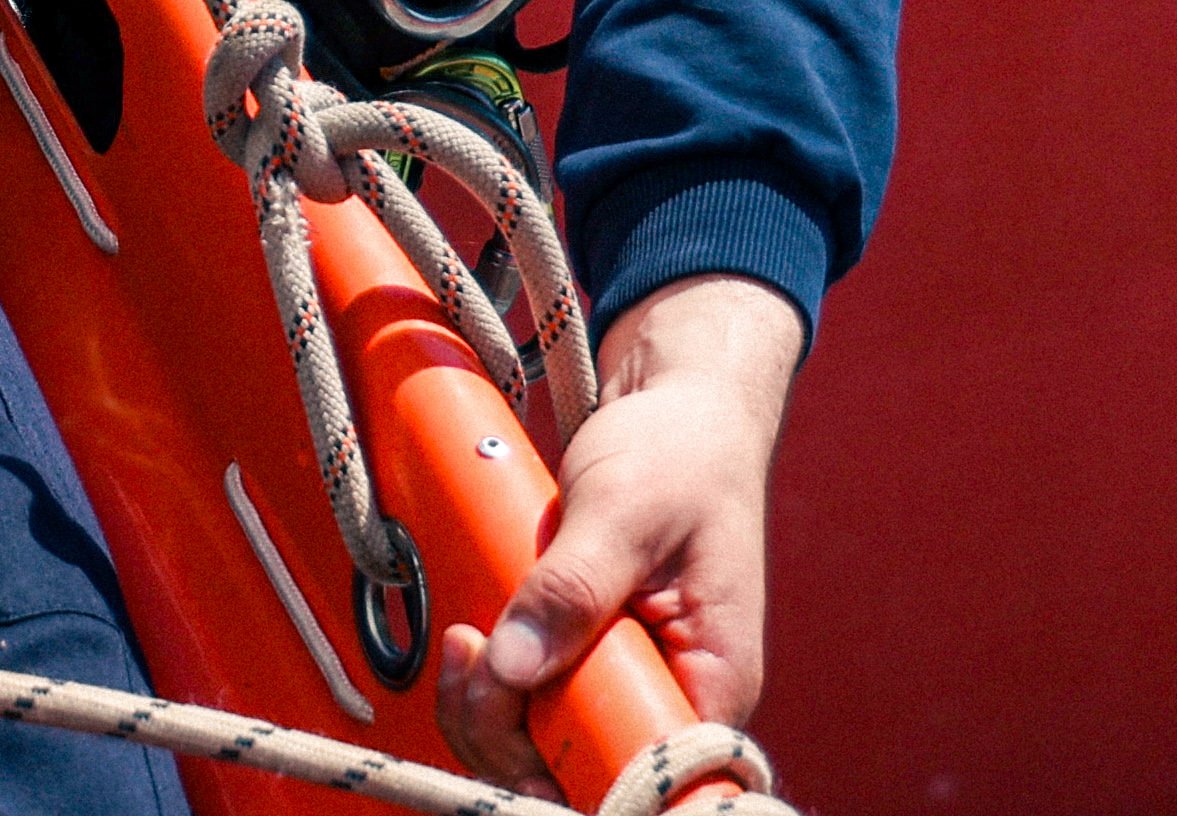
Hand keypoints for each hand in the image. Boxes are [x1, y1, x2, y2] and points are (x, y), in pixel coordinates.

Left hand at [433, 273, 803, 787]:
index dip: (568, 762)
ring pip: (544, 745)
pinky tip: (469, 640)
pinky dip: (491, 681)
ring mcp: (626, 680)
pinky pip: (532, 701)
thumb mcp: (623, 510)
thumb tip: (512, 669)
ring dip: (487, 707)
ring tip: (462, 641)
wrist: (677, 404)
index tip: (509, 705)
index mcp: (714, 682)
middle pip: (582, 770)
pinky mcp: (588, 658)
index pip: (642, 772)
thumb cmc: (677, 449)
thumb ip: (572, 588)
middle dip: (507, 730)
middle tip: (467, 656)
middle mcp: (674, 697)